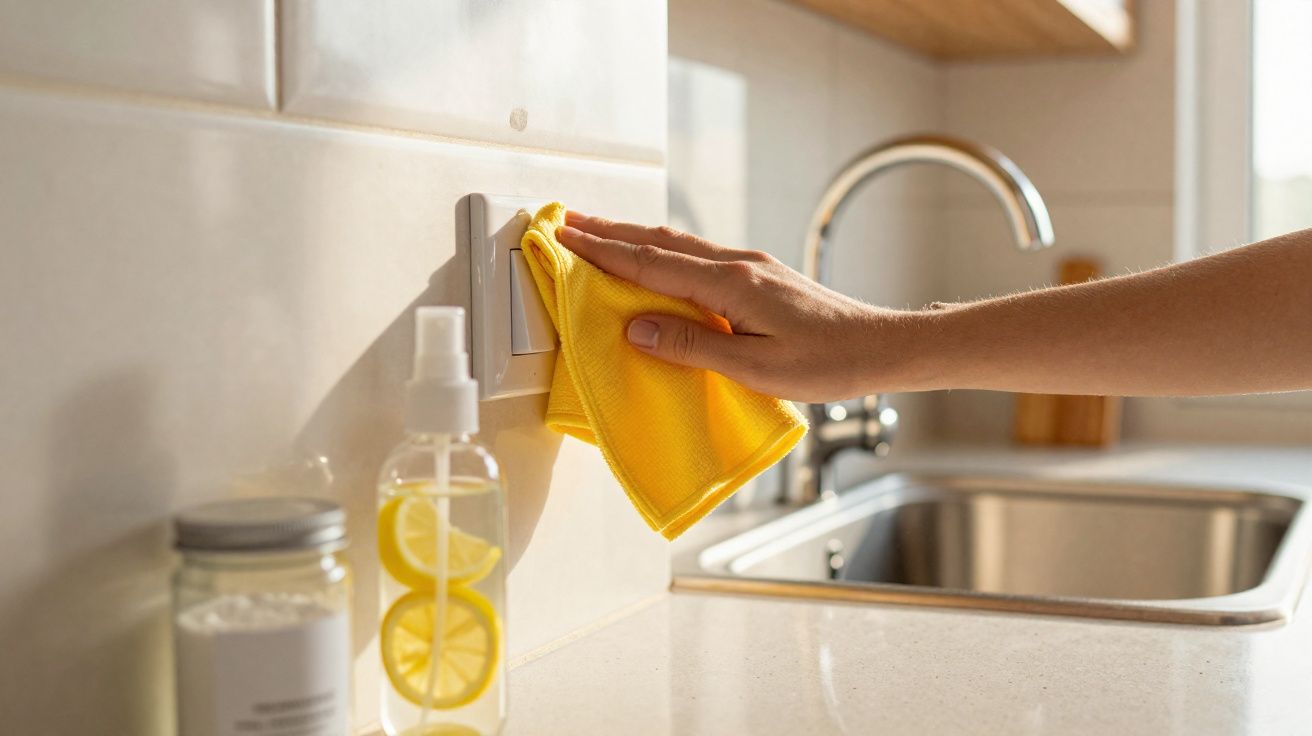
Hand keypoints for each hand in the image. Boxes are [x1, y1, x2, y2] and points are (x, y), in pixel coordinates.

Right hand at [555, 212, 913, 402]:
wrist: (880, 347)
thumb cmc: (826, 364)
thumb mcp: (755, 368)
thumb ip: (692, 347)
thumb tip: (635, 329)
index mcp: (731, 284)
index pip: (651, 264)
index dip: (603, 252)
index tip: (564, 237)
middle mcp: (737, 265)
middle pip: (660, 242)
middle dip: (610, 232)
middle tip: (567, 223)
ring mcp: (750, 267)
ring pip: (679, 245)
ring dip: (635, 239)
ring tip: (600, 235)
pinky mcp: (759, 277)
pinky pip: (697, 257)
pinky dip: (663, 253)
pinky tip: (657, 261)